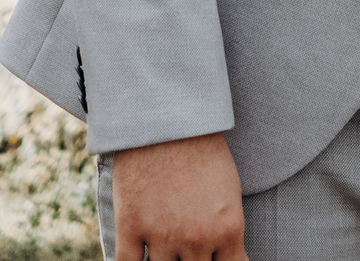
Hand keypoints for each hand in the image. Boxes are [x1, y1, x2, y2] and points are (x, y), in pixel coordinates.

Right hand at [109, 133, 245, 260]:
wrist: (165, 115)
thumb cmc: (202, 148)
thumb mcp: (229, 191)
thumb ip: (228, 230)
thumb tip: (230, 257)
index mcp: (228, 230)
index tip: (214, 258)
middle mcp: (196, 240)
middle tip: (188, 250)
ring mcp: (161, 236)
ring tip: (166, 248)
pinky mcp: (129, 227)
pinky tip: (139, 259)